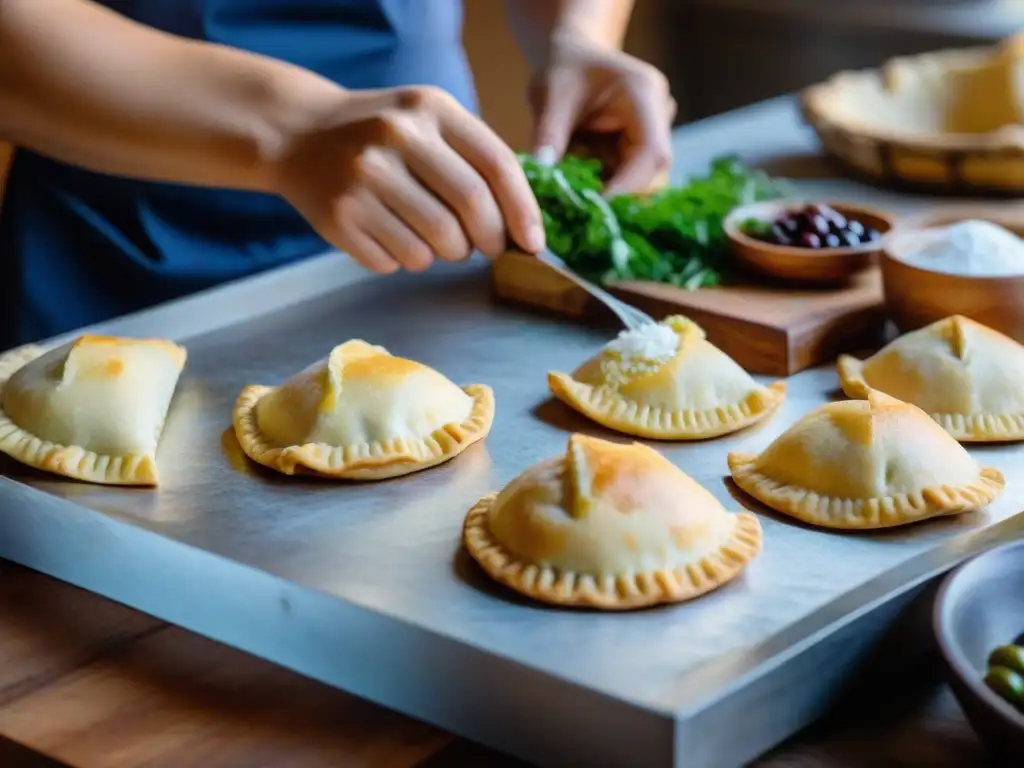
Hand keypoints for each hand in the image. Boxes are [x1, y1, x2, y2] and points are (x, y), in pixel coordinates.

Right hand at [271, 86, 545, 273]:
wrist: (298, 134)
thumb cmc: (382, 135)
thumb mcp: (428, 122)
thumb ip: (475, 160)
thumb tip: (522, 226)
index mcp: (430, 109)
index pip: (497, 165)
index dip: (523, 211)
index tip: (533, 243)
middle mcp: (396, 138)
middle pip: (471, 209)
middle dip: (490, 240)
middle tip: (487, 247)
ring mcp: (364, 178)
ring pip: (436, 245)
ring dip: (448, 253)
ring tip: (434, 237)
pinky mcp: (340, 217)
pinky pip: (397, 261)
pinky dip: (405, 259)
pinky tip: (391, 234)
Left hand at [528, 38, 675, 195]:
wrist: (572, 58)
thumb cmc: (563, 69)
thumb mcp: (550, 96)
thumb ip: (548, 134)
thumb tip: (542, 174)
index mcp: (644, 93)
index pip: (652, 152)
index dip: (628, 187)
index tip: (597, 207)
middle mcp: (658, 117)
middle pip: (653, 175)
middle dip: (619, 198)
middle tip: (582, 218)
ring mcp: (652, 136)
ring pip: (642, 185)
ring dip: (610, 198)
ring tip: (577, 207)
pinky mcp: (638, 153)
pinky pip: (627, 183)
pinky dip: (604, 193)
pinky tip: (581, 199)